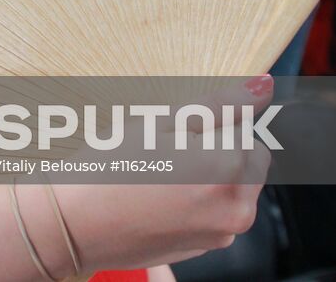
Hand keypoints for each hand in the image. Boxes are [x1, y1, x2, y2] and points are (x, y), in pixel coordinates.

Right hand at [54, 77, 271, 272]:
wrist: (73, 224)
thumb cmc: (111, 168)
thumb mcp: (162, 123)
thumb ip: (220, 106)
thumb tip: (262, 87)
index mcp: (230, 168)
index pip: (245, 130)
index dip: (210, 127)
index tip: (175, 135)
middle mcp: (238, 207)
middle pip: (248, 161)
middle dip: (219, 152)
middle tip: (167, 153)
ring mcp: (223, 233)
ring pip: (233, 188)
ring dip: (210, 178)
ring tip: (160, 177)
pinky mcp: (206, 248)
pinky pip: (216, 213)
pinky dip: (197, 203)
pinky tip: (159, 198)